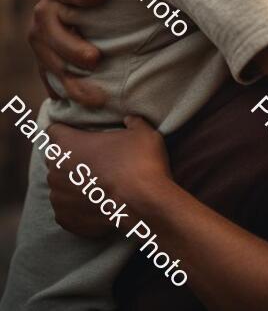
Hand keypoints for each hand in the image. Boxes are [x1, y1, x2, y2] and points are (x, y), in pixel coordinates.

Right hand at [28, 0, 107, 106]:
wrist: (77, 5)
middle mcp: (45, 13)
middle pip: (52, 33)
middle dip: (73, 48)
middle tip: (95, 59)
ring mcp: (41, 40)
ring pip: (54, 65)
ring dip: (75, 82)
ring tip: (99, 96)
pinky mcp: (43, 62)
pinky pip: (53, 82)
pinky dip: (70, 95)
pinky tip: (89, 107)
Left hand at [48, 117, 170, 231]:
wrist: (143, 203)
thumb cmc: (139, 162)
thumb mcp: (142, 133)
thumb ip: (133, 122)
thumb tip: (130, 120)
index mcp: (68, 144)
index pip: (55, 131)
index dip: (68, 131)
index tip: (81, 134)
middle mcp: (56, 170)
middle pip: (57, 159)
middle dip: (72, 159)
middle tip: (96, 160)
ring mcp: (58, 197)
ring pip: (61, 186)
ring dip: (74, 184)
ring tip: (98, 185)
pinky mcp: (65, 219)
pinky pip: (67, 209)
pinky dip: (79, 206)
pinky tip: (97, 204)